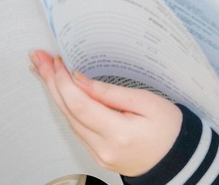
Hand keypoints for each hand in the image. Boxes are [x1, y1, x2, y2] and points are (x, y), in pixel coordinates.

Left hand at [30, 51, 180, 177]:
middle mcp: (104, 148)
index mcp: (119, 134)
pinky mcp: (97, 154)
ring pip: (68, 120)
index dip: (64, 81)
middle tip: (38, 59)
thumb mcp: (147, 102)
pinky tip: (58, 91)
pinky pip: (75, 127)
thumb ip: (110, 92)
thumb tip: (79, 80)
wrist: (181, 160)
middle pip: (68, 112)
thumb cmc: (171, 130)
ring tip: (43, 70)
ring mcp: (99, 154)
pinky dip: (65, 106)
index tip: (57, 61)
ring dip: (54, 93)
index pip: (80, 105)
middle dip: (50, 82)